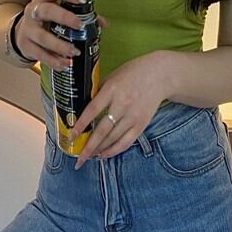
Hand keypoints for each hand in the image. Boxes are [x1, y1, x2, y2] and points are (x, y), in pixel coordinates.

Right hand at [16, 0, 107, 70]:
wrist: (21, 33)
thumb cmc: (47, 20)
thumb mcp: (59, 12)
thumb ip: (81, 15)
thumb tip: (102, 24)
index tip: (82, 1)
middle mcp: (33, 11)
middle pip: (46, 11)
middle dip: (64, 18)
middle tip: (80, 26)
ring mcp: (27, 28)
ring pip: (42, 36)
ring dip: (60, 45)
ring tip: (74, 52)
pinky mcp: (25, 45)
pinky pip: (39, 54)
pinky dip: (53, 60)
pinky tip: (65, 64)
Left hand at [69, 52, 168, 169]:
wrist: (160, 75)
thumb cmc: (133, 73)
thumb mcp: (113, 76)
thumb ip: (99, 91)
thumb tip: (83, 108)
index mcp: (112, 89)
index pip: (92, 110)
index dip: (81, 125)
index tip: (71, 136)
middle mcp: (122, 104)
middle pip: (102, 130)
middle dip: (88, 146)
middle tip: (78, 158)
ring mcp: (133, 116)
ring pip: (113, 138)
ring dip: (99, 150)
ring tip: (88, 156)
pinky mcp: (142, 124)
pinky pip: (126, 141)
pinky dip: (114, 150)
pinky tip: (104, 154)